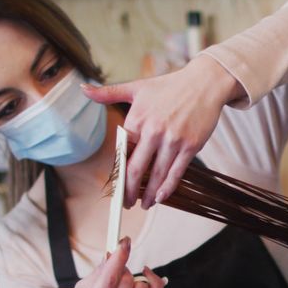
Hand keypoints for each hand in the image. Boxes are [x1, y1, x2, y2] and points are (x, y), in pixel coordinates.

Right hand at [71, 237, 166, 287]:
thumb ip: (98, 273)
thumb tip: (113, 255)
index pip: (109, 280)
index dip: (118, 258)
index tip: (124, 242)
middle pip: (127, 280)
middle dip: (123, 270)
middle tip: (116, 272)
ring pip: (142, 285)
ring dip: (134, 280)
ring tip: (123, 287)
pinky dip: (153, 282)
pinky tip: (144, 278)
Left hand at [82, 55, 242, 208]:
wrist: (204, 83)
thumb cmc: (169, 85)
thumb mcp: (137, 86)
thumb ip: (109, 92)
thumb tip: (83, 89)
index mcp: (137, 119)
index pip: (122, 153)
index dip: (117, 173)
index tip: (114, 187)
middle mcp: (154, 131)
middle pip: (137, 169)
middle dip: (129, 191)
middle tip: (126, 203)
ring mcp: (173, 140)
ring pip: (157, 174)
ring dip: (149, 194)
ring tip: (145, 205)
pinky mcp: (191, 146)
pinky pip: (177, 172)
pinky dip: (168, 187)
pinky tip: (161, 197)